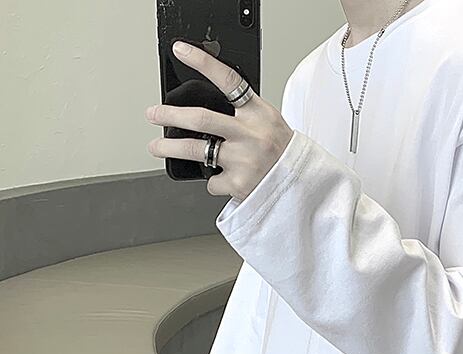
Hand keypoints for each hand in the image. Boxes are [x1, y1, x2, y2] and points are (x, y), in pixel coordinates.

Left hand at [145, 41, 293, 200]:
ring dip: (170, 148)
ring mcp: (244, 160)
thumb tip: (201, 111)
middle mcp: (251, 135)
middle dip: (170, 115)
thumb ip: (242, 114)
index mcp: (258, 114)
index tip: (182, 51)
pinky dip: (214, 181)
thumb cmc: (281, 153)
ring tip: (157, 147)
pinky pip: (212, 181)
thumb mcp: (269, 124)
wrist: (301, 186)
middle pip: (201, 119)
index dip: (203, 63)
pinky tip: (225, 179)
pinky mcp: (239, 184)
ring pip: (196, 151)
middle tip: (153, 114)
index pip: (229, 81)